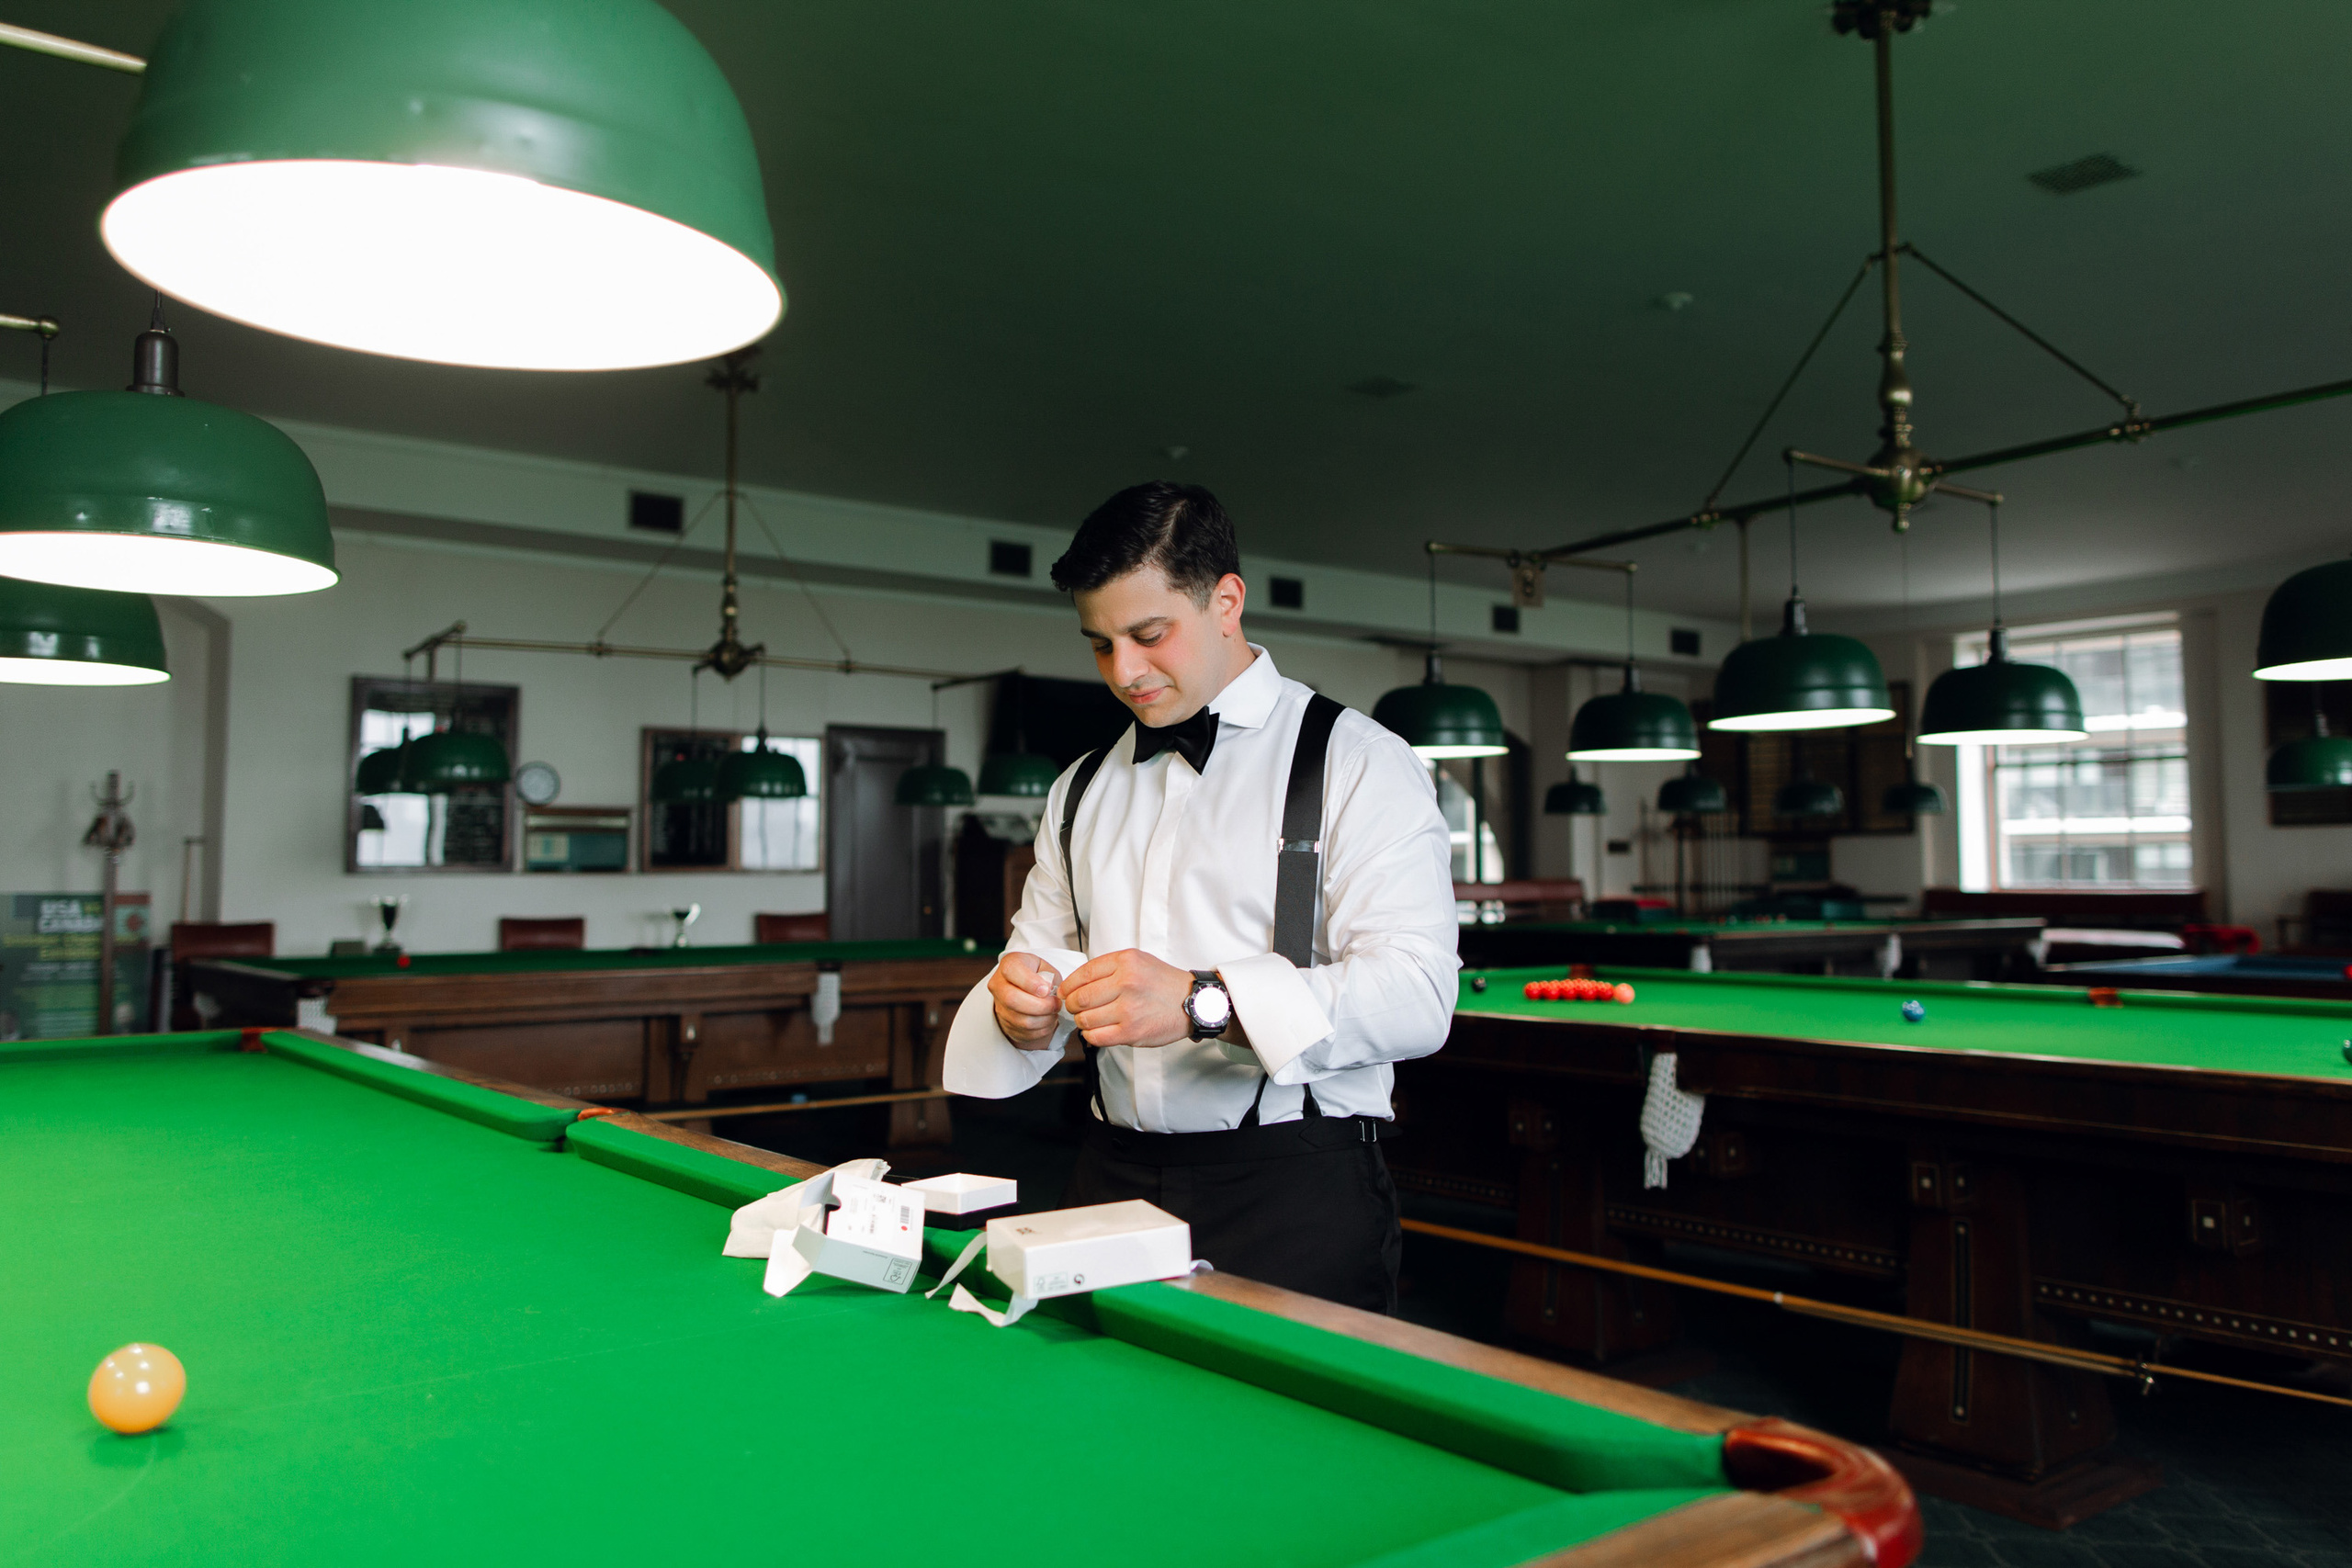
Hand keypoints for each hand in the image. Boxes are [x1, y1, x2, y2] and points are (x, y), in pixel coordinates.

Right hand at [989, 952, 1063, 1050]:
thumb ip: (1049, 977)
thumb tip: (1048, 990)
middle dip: (1041, 1005)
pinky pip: (1026, 1033)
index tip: (1047, 990)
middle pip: (1012, 1000)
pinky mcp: (1007, 1025)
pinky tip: (1048, 1019)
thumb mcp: (1046, 968)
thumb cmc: (1038, 975)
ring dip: (1045, 1019)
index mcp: (1008, 965)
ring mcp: (1000, 1007)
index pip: (1011, 971)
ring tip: (1054, 1012)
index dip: (1030, 982)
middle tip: (1056, 1004)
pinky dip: (1043, 1029)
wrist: (1026, 990)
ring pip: (1021, 1020)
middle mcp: (998, 985)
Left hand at [1062, 949, 1194, 1048]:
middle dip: (1072, 1005)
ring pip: (1085, 1019)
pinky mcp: (1132, 1032)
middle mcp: (1126, 983)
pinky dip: (1090, 1035)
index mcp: (1125, 962)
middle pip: (1080, 998)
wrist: (1191, 1002)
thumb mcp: (1137, 960)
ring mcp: (1129, 1009)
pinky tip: (1096, 1031)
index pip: (1083, 974)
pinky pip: (1096, 1037)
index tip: (1065, 992)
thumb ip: (1108, 967)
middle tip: (1075, 1008)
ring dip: (1081, 1022)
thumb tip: (1075, 983)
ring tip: (1088, 1020)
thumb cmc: (1162, 982)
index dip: (1068, 986)